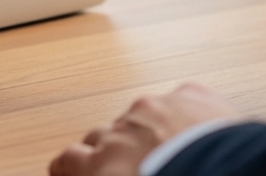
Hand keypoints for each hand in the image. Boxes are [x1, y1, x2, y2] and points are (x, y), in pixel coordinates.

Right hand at [49, 83, 241, 175]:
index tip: (69, 169)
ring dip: (147, 131)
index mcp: (105, 166)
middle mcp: (123, 132)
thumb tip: (114, 173)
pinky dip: (184, 115)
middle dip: (107, 148)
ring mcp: (157, 109)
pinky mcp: (192, 96)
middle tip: (124, 165)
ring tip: (168, 151)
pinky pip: (181, 102)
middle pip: (99, 135)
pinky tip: (198, 131)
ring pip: (139, 116)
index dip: (68, 166)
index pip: (67, 160)